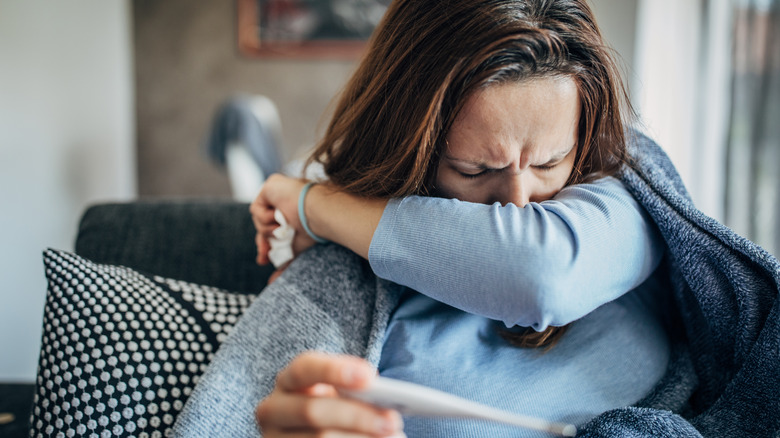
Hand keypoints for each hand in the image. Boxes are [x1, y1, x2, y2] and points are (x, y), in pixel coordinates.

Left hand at [250, 174, 316, 266]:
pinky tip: (279, 218)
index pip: (272, 229)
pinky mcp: (270, 186)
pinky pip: (256, 209)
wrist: (318, 214)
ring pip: (258, 219)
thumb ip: (284, 261)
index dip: (266, 244)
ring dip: (268, 230)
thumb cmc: (313, 230)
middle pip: (262, 224)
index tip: (264, 259)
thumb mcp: (295, 249)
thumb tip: (271, 283)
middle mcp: (284, 200)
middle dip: (262, 242)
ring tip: (282, 229)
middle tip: (264, 256)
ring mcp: (277, 192)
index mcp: (291, 212)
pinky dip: (265, 218)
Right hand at [256, 352, 404, 436]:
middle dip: (357, 416)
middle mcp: (273, 410)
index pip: (304, 369)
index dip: (334, 371)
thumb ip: (351, 387)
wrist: (306, 434)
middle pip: (313, 412)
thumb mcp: (336, 392)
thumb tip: (379, 392)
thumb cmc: (332, 408)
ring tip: (394, 436)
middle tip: (393, 420)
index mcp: (288, 381)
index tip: (370, 377)